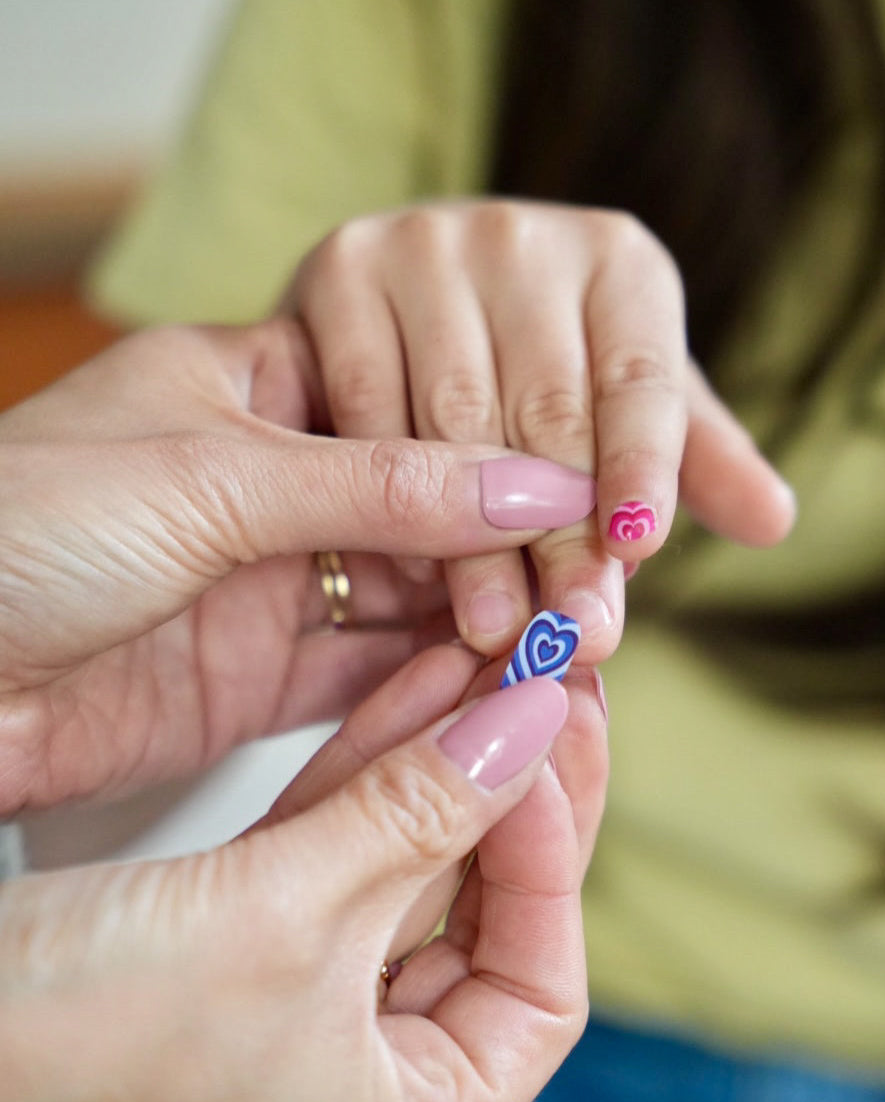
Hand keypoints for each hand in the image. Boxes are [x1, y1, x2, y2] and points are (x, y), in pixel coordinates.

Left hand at [0, 322, 594, 812]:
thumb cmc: (19, 529)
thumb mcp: (216, 480)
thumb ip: (386, 484)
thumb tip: (538, 482)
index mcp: (246, 391)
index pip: (407, 404)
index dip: (496, 446)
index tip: (583, 489)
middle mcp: (263, 487)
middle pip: (419, 512)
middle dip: (502, 549)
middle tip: (591, 584)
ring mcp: (261, 586)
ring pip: (403, 600)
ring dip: (478, 624)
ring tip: (564, 644)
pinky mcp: (251, 680)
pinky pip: (362, 680)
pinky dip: (426, 689)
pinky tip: (493, 691)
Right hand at [0, 644, 607, 1101]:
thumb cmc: (65, 1048)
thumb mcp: (282, 917)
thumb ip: (417, 816)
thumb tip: (527, 731)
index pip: (538, 987)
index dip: (554, 860)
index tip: (546, 745)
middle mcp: (353, 1082)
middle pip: (478, 919)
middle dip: (512, 798)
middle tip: (550, 692)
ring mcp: (292, 1010)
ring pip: (405, 872)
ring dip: (444, 768)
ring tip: (489, 667)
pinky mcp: (234, 942)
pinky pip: (333, 852)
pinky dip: (368, 775)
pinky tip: (412, 694)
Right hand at [287, 199, 796, 659]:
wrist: (420, 302)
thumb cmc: (549, 366)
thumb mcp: (629, 405)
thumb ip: (691, 460)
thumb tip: (776, 521)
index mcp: (618, 261)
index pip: (640, 380)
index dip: (640, 470)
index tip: (635, 554)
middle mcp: (523, 237)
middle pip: (549, 410)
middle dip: (559, 535)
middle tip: (569, 632)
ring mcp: (424, 245)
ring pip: (455, 419)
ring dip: (474, 539)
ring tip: (496, 630)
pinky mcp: (340, 269)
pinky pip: (367, 402)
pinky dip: (389, 488)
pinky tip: (415, 568)